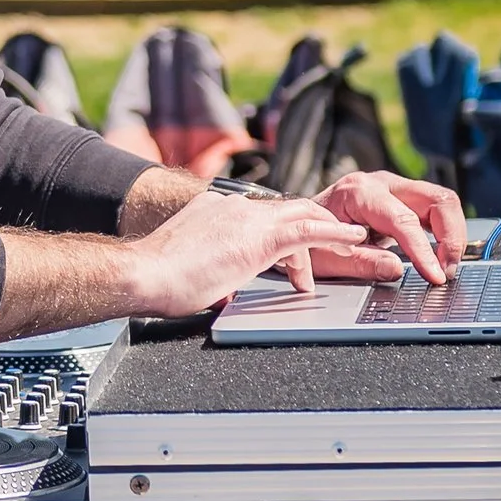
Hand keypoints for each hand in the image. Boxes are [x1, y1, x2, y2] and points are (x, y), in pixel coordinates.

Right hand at [123, 190, 389, 312]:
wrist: (141, 274)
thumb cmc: (154, 280)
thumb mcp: (189, 272)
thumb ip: (210, 276)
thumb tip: (217, 293)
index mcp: (215, 212)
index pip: (262, 218)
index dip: (285, 236)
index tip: (296, 258)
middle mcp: (233, 208)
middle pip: (289, 209)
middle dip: (317, 224)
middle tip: (340, 241)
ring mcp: (247, 219)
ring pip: (303, 216)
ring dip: (333, 229)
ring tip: (359, 240)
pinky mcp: (258, 238)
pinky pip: (308, 230)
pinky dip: (335, 233)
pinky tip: (355, 238)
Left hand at [308, 172, 467, 286]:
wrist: (293, 223)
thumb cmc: (304, 237)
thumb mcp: (325, 258)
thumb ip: (361, 263)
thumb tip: (397, 269)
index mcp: (358, 192)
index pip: (404, 221)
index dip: (424, 251)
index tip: (436, 275)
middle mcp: (380, 183)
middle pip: (436, 199)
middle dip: (451, 235)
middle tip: (447, 270)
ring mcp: (392, 188)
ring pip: (440, 201)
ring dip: (451, 234)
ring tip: (446, 266)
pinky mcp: (399, 200)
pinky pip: (432, 210)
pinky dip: (442, 232)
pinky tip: (440, 256)